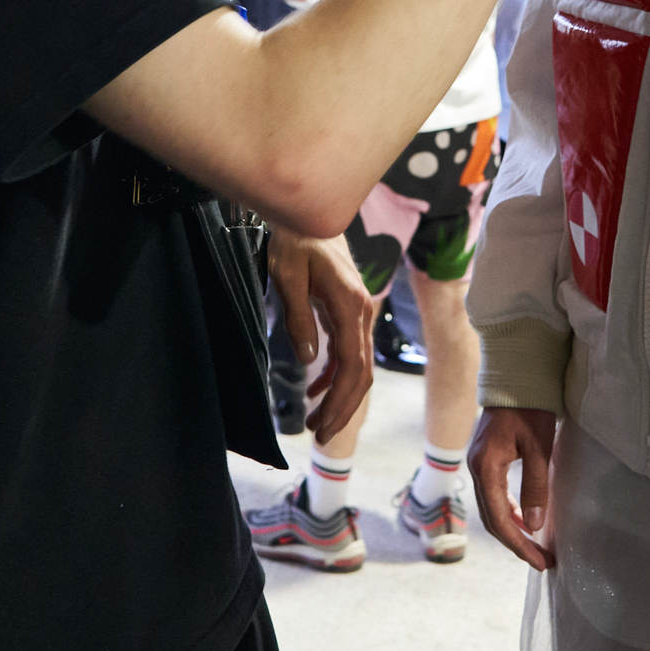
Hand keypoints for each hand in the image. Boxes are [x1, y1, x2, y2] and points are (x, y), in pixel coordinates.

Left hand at [267, 227, 374, 443]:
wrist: (309, 215)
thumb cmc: (295, 241)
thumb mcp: (288, 277)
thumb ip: (299, 317)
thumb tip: (307, 359)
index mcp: (350, 306)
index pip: (352, 366)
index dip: (340, 400)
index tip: (322, 426)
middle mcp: (361, 313)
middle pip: (360, 373)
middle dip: (342, 409)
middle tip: (319, 435)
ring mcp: (357, 314)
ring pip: (357, 366)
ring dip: (339, 396)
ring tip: (315, 422)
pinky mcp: (348, 313)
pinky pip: (348, 352)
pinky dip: (334, 375)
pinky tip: (315, 389)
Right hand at [468, 406, 557, 571]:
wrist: (515, 378)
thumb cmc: (529, 409)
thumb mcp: (539, 447)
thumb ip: (536, 486)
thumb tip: (535, 526)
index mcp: (486, 467)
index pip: (500, 519)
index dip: (519, 545)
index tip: (539, 562)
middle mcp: (476, 469)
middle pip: (492, 519)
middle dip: (516, 544)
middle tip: (542, 561)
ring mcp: (478, 465)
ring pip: (491, 509)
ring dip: (512, 530)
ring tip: (536, 546)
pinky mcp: (485, 460)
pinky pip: (493, 496)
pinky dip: (509, 512)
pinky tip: (525, 520)